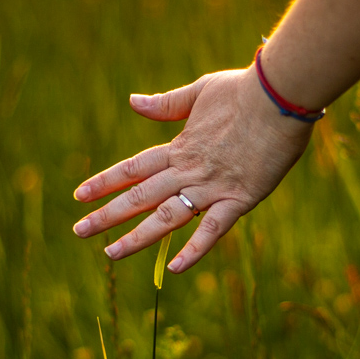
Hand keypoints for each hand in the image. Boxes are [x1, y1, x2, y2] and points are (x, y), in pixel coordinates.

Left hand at [72, 65, 313, 272]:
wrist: (280, 96)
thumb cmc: (245, 90)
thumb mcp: (201, 91)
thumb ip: (167, 104)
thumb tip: (133, 102)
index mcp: (179, 146)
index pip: (133, 168)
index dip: (104, 182)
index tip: (79, 196)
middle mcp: (189, 170)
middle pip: (140, 196)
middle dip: (107, 215)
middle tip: (79, 231)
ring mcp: (212, 186)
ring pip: (167, 217)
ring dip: (137, 237)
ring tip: (111, 253)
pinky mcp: (239, 198)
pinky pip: (212, 230)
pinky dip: (193, 250)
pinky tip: (174, 269)